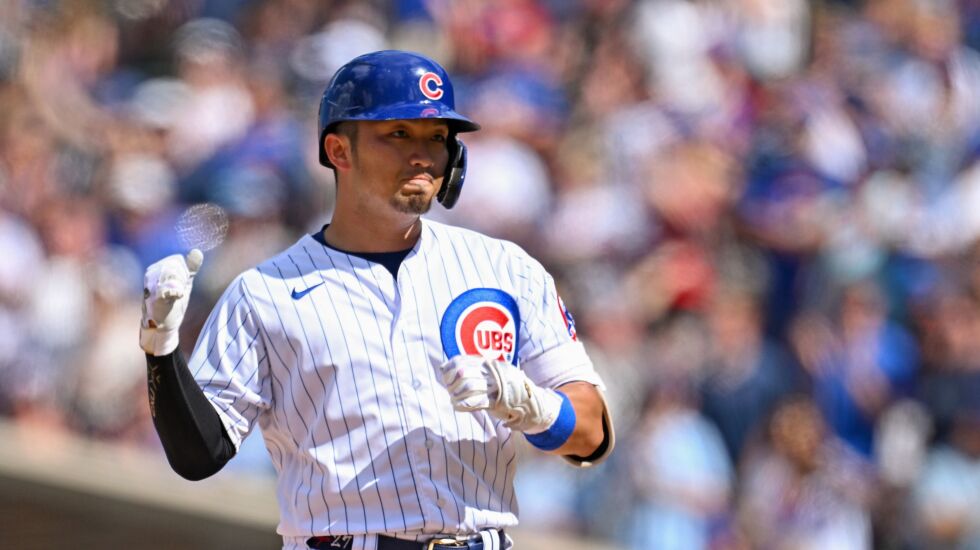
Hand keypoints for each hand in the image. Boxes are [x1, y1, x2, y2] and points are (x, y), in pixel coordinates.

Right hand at [140, 249, 202, 355]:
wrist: (163, 324)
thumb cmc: (172, 302)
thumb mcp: (184, 282)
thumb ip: (190, 267)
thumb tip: (197, 251)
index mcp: (157, 268)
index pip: (177, 259)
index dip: (184, 271)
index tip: (181, 283)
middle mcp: (151, 274)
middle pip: (175, 265)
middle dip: (182, 277)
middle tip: (179, 290)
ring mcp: (152, 285)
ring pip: (172, 274)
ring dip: (180, 285)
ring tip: (176, 295)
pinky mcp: (155, 298)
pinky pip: (167, 289)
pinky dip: (176, 291)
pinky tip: (179, 295)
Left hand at [439, 355, 562, 433]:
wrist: (529, 400)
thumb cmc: (507, 386)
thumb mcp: (492, 371)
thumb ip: (474, 368)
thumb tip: (446, 367)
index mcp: (489, 363)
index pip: (462, 361)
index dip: (450, 368)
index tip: (445, 374)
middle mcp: (491, 372)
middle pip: (463, 374)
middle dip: (451, 383)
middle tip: (449, 389)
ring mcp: (495, 386)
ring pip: (467, 388)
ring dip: (456, 395)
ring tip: (453, 399)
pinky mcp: (497, 401)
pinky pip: (475, 402)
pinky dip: (462, 405)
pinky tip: (458, 406)